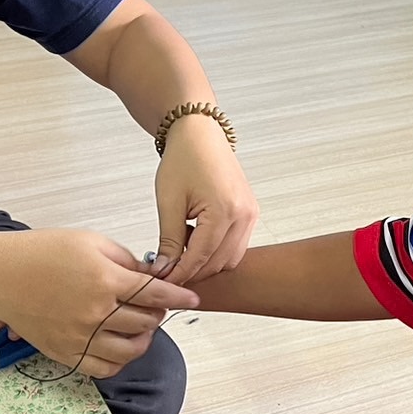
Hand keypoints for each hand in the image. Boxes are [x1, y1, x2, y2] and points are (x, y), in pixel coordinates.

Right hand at [0, 230, 198, 378]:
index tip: (191, 299)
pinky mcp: (65, 352)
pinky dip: (119, 360)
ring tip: (140, 326)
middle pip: (146, 321)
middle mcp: (96, 311)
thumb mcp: (90, 242)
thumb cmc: (40, 252)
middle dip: (159, 313)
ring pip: (129, 350)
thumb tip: (150, 275)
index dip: (179, 297)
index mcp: (105, 279)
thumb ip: (125, 259)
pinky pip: (103, 368)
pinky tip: (119, 345)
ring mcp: (80, 336)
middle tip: (156, 306)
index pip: (156, 293)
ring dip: (143, 339)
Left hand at [153, 115, 258, 284]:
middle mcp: (244, 215)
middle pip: (218, 263)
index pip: (200, 258)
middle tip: (166, 270)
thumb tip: (164, 269)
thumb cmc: (184, 158)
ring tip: (179, 247)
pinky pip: (236, 244)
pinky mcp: (250, 212)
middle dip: (192, 271)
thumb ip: (168, 240)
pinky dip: (215, 249)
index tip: (162, 281)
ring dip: (205, 261)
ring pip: (229, 258)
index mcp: (224, 211)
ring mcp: (250, 214)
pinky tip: (194, 237)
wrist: (199, 133)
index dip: (179, 274)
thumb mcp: (169, 201)